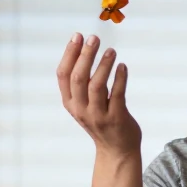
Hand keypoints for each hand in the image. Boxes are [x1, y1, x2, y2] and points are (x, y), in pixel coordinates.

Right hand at [56, 33, 140, 157]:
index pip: (63, 75)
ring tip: (111, 51)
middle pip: (78, 78)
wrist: (117, 150)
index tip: (77, 36)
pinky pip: (117, 95)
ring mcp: (98, 115)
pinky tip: (122, 66)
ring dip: (103, 65)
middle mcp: (80, 110)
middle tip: (94, 38)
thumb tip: (84, 49)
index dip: (69, 54)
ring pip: (97, 86)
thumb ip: (82, 84)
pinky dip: (120, 78)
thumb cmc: (101, 120)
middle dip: (85, 55)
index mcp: (70, 103)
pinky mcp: (116, 119)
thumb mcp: (84, 104)